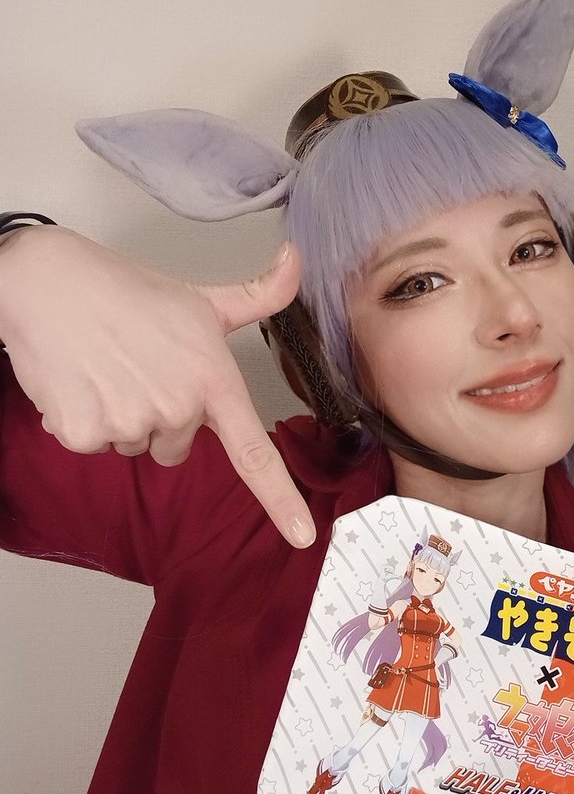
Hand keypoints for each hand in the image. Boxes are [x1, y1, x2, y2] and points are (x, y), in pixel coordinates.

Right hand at [0, 226, 315, 546]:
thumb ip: (259, 294)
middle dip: (159, 417)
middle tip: (139, 370)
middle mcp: (178, 406)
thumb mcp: (201, 297)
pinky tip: (80, 381)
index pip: (254, 451)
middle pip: (176, 447)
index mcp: (213, 378)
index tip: (303, 534)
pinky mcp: (85, 432)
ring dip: (121, 417)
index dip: (281, 499)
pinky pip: (93, 445)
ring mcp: (131, 422)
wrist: (48, 283)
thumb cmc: (126, 290)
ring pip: (134, 447)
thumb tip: (296, 259)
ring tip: (107, 369)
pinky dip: (82, 421)